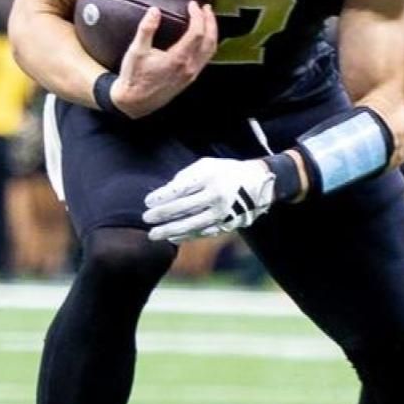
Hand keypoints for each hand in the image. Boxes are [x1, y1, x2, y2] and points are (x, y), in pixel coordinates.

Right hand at [111, 3, 217, 117]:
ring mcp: (191, 74)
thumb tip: (154, 11)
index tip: (192, 5)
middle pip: (210, 40)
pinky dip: (208, 44)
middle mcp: (189, 67)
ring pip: (211, 51)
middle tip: (206, 8)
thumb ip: (146, 29)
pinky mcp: (190, 78)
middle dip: (210, 21)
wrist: (135, 102)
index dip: (197, 16)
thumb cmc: (134, 77)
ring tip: (208, 19)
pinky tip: (203, 38)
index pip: (197, 33)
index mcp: (178, 59)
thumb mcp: (136, 51)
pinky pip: (206, 58)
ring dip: (212, 32)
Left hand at [142, 156, 277, 241]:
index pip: (181, 189)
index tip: (147, 202)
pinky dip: (185, 236)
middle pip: (184, 208)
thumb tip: (163, 193)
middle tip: (145, 218)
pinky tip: (172, 238)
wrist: (258, 184)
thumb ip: (185, 177)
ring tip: (153, 235)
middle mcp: (217, 196)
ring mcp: (222, 212)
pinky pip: (202, 233)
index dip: (162, 197)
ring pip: (191, 224)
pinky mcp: (226, 224)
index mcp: (211, 177)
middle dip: (162, 215)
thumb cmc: (225, 172)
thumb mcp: (207, 165)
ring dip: (170, 231)